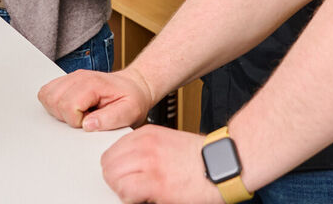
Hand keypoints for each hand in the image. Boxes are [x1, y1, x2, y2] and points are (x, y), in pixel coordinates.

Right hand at [38, 68, 152, 130]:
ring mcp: (72, 77)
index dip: (78, 121)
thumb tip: (88, 125)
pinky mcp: (67, 81)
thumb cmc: (132, 99)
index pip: (68, 106)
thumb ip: (110, 119)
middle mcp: (79, 77)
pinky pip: (47, 92)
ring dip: (58, 110)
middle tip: (86, 117)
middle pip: (54, 101)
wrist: (134, 86)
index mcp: (93, 84)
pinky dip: (53, 104)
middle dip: (66, 117)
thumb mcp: (130, 111)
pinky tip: (71, 108)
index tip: (92, 120)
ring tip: (79, 113)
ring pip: (46, 96)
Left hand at [102, 126, 220, 203]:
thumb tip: (130, 165)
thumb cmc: (203, 157)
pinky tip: (142, 198)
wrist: (224, 163)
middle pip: (108, 163)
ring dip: (121, 188)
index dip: (116, 167)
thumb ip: (147, 149)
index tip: (123, 175)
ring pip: (113, 177)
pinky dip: (129, 198)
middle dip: (115, 178)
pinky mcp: (156, 183)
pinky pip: (126, 191)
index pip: (112, 150)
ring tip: (136, 193)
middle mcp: (145, 146)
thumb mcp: (169, 142)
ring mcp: (149, 163)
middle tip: (128, 187)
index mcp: (147, 134)